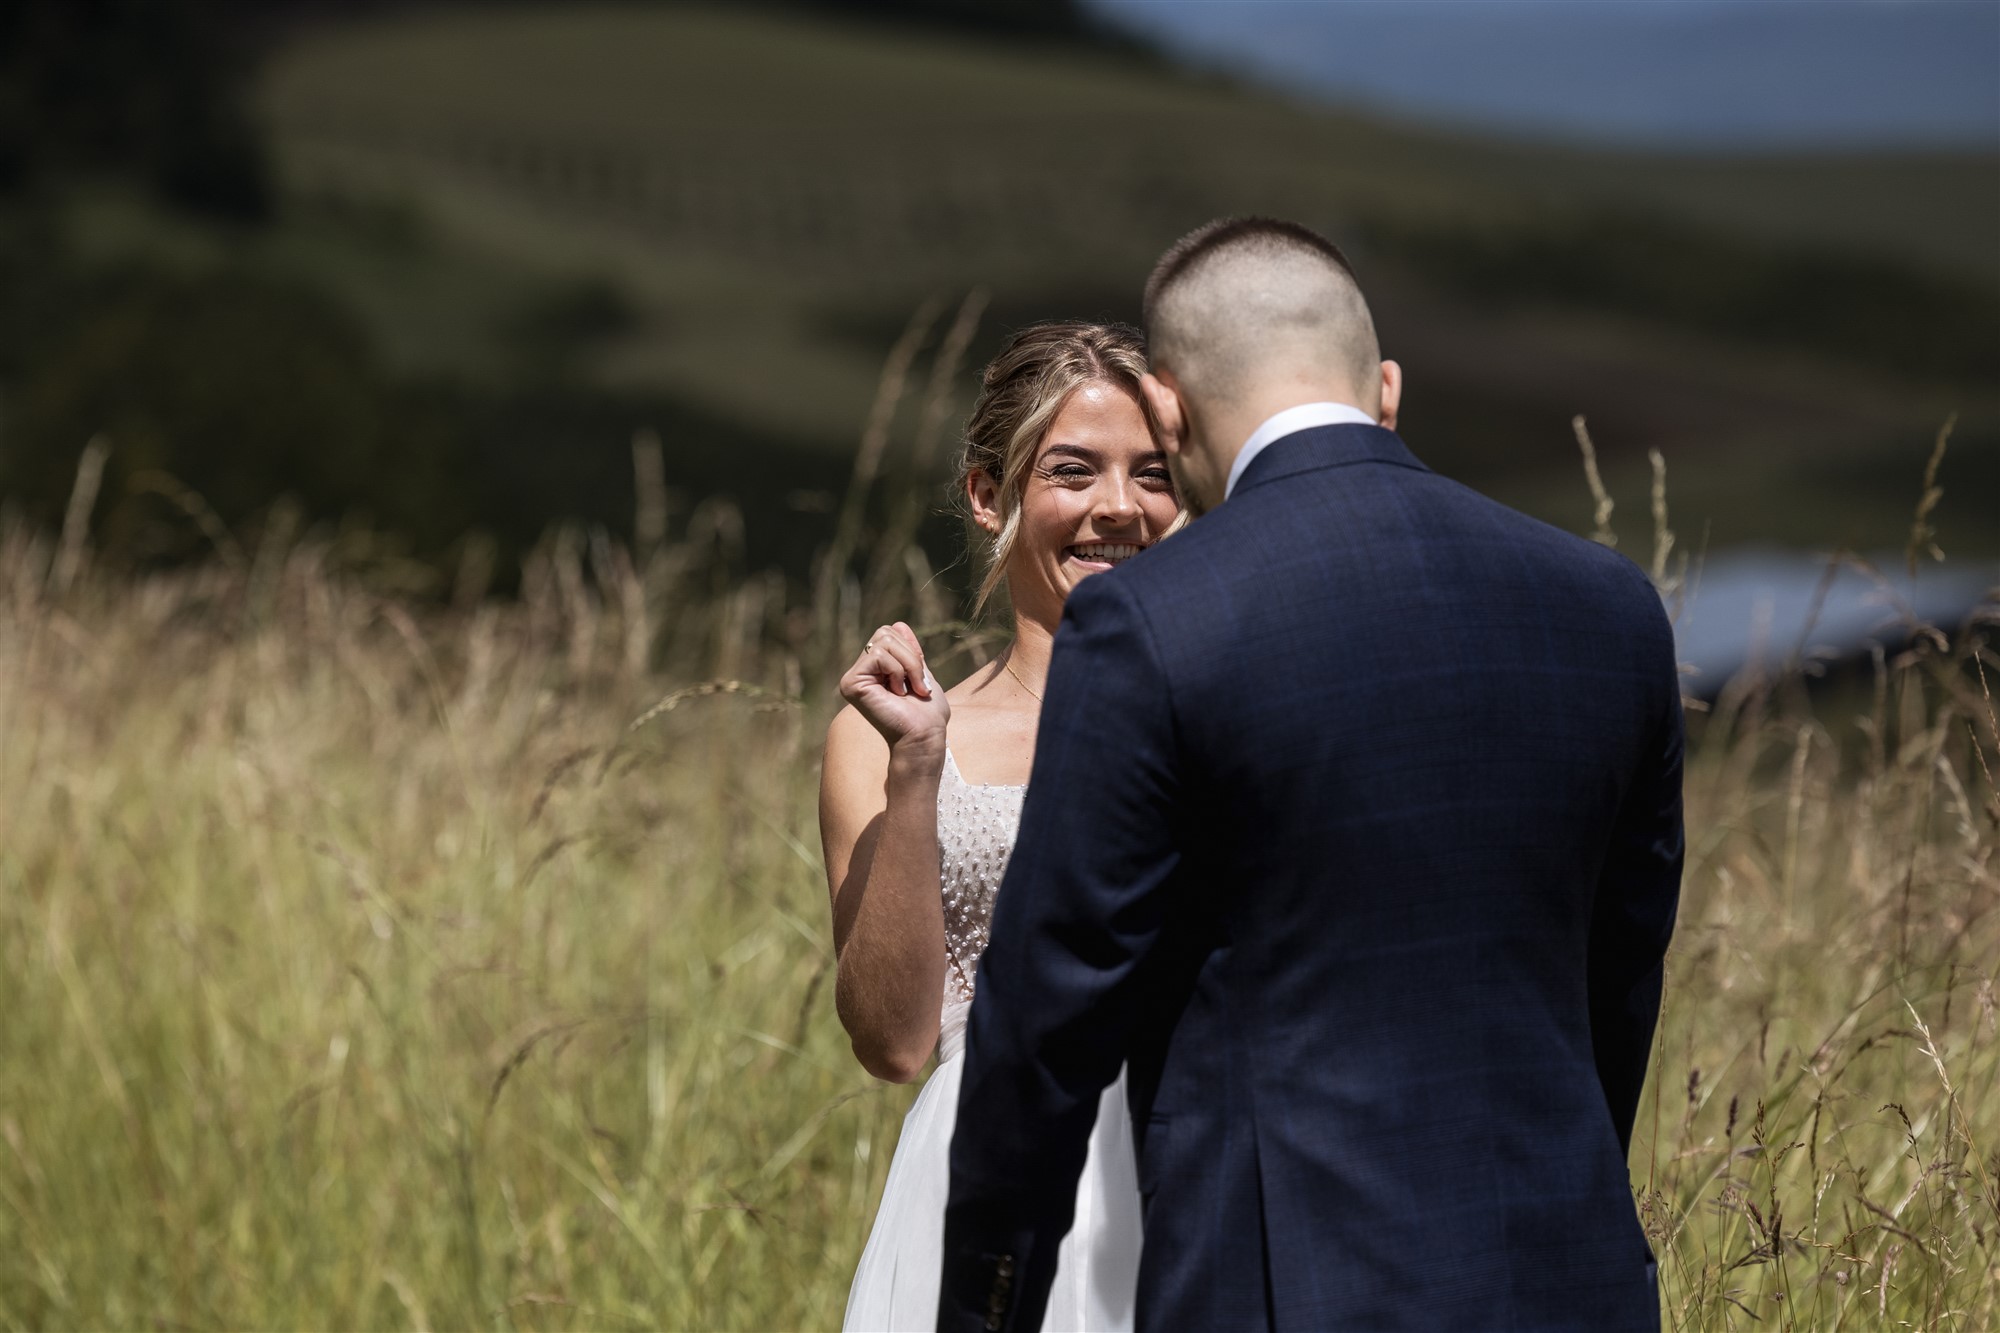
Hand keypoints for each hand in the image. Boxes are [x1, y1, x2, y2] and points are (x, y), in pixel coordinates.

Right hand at [840, 622, 949, 752]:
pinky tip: (897, 694)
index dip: (911, 650)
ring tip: (909, 691)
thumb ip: (908, 651)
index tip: (919, 678)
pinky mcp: (851, 683)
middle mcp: (859, 672)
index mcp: (874, 670)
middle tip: (916, 685)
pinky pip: (879, 655)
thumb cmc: (926, 714)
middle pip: (885, 632)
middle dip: (911, 656)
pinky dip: (898, 672)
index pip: (890, 633)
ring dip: (908, 665)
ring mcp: (853, 677)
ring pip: (884, 641)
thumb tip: (898, 624)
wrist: (923, 736)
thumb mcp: (921, 673)